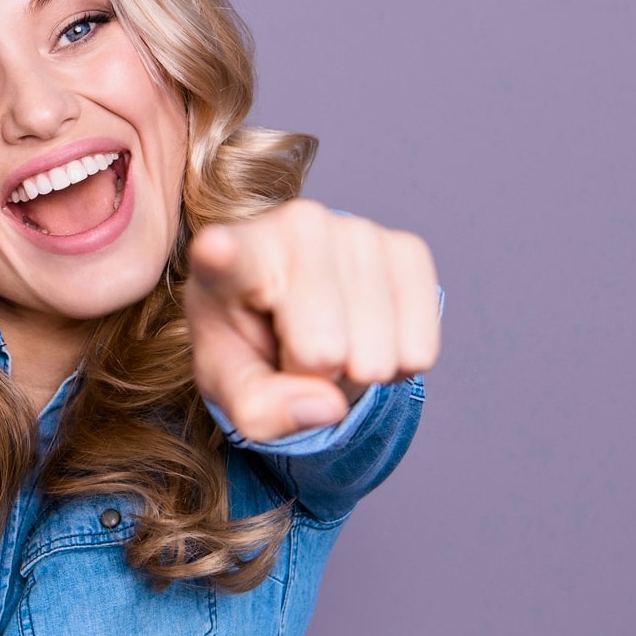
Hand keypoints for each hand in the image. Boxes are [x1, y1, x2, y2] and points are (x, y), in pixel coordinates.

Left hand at [186, 199, 440, 442]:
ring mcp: (356, 230)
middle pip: (324, 350)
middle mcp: (294, 226)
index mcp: (228, 258)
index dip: (223, 255)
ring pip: (376, 356)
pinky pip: (420, 350)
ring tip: (327, 337)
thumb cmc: (249, 341)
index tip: (215, 248)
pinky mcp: (407, 247)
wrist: (295, 310)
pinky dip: (397, 364)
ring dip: (356, 370)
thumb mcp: (230, 386)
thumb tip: (327, 404)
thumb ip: (259, 408)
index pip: (226, 256)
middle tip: (295, 347)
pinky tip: (366, 333)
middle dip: (315, 373)